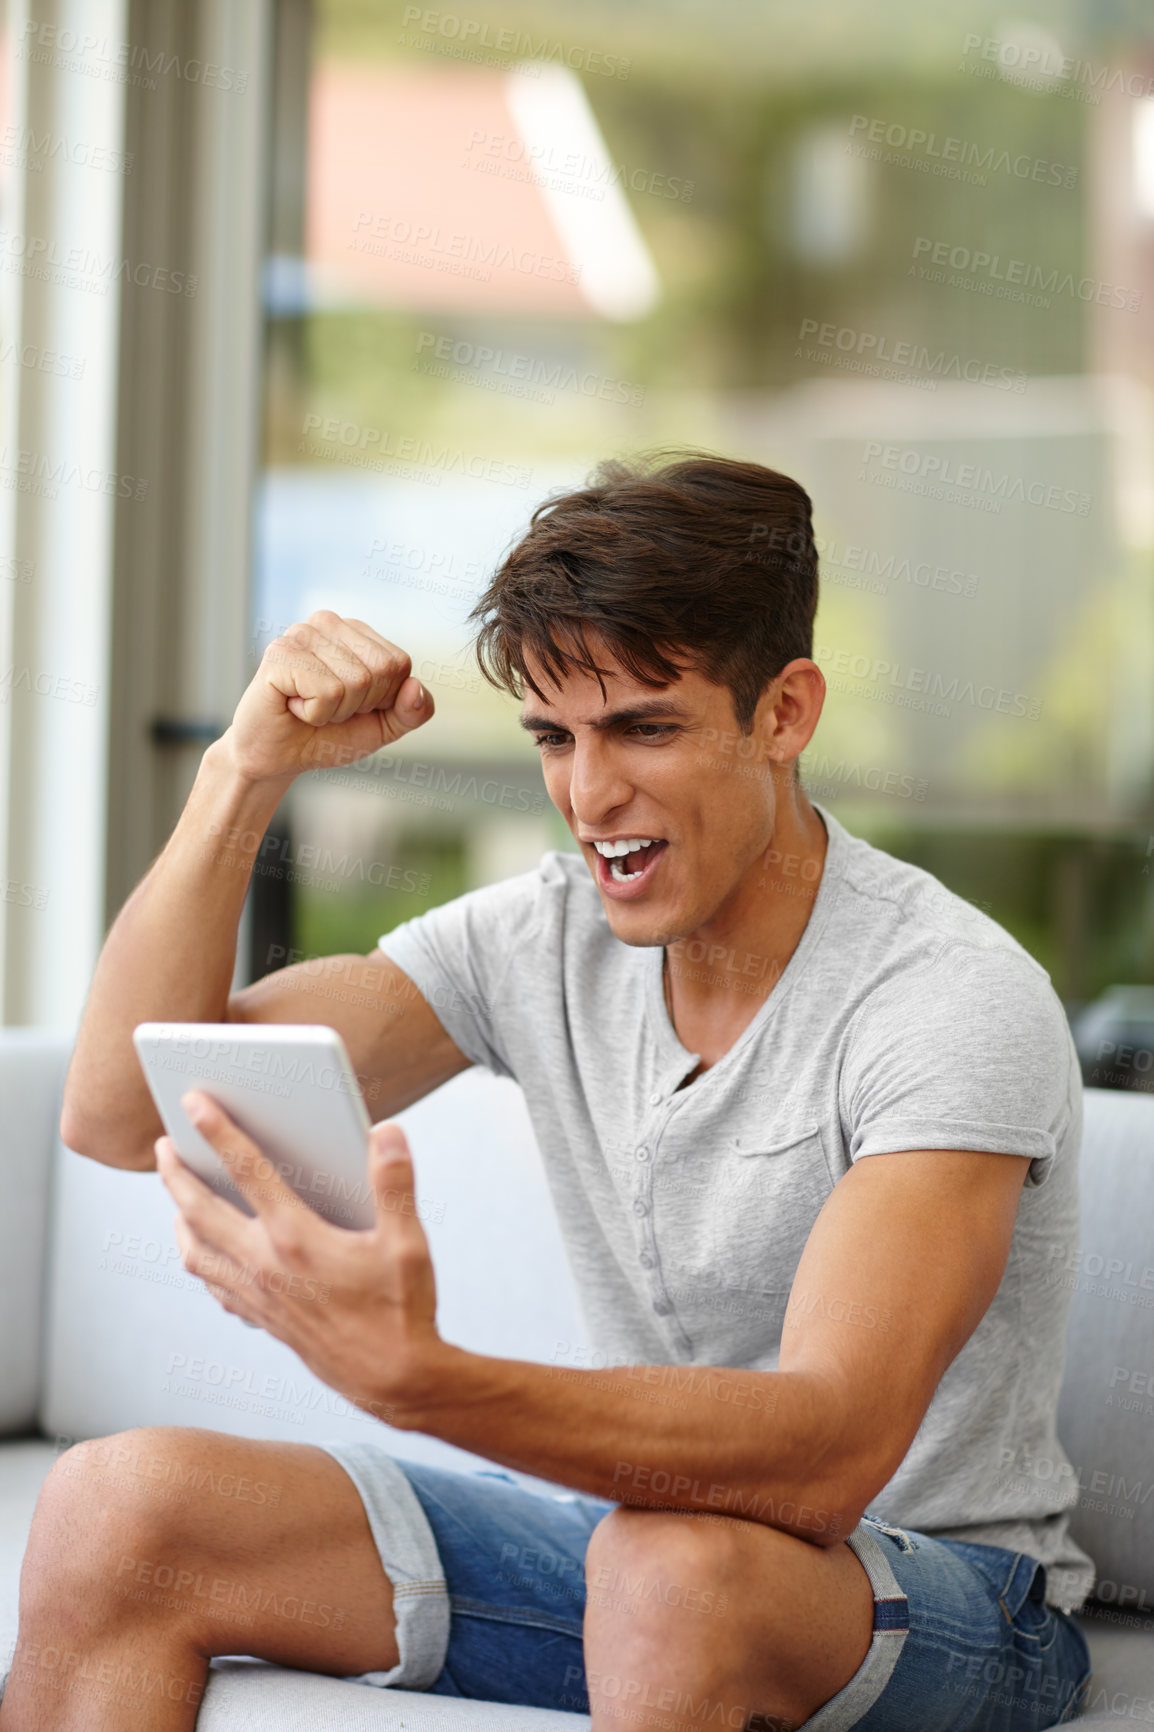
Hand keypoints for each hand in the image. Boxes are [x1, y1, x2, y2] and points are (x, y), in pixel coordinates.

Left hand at [155, 1089, 444, 1423]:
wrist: (394, 1381)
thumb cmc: (404, 1309)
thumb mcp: (409, 1242)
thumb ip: (394, 1182)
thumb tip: (386, 1131)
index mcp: (298, 1238)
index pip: (248, 1170)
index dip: (219, 1130)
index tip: (194, 1100)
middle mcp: (266, 1266)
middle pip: (200, 1210)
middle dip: (175, 1173)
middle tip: (163, 1145)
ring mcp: (258, 1296)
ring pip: (196, 1251)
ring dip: (179, 1217)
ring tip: (176, 1195)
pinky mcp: (262, 1319)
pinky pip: (213, 1284)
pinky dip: (200, 1259)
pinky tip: (207, 1251)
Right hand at [222, 610, 433, 783]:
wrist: (276, 757)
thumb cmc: (326, 735)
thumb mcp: (382, 727)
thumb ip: (412, 712)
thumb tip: (415, 688)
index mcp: (355, 631)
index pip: (399, 663)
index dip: (382, 699)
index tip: (351, 705)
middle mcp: (328, 623)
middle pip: (381, 669)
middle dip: (359, 704)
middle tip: (327, 706)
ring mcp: (301, 633)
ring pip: (356, 681)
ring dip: (334, 711)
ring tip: (308, 705)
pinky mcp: (280, 653)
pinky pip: (327, 691)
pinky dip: (314, 713)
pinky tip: (293, 705)